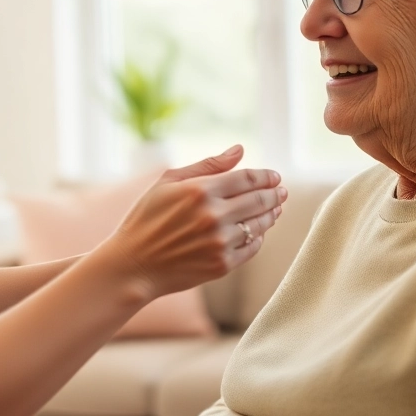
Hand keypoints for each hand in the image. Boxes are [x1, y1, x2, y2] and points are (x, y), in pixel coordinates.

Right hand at [100, 145, 285, 297]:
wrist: (133, 265)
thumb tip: (240, 149)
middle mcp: (213, 216)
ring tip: (274, 210)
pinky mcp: (222, 265)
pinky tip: (256, 232)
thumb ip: (208, 165)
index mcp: (200, 191)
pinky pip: (252, 248)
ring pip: (259, 225)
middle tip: (281, 192)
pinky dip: (258, 238)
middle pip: (258, 200)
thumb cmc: (146, 218)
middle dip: (274, 194)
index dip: (266, 176)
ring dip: (271, 215)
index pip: (247, 179)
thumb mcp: (168, 182)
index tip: (275, 177)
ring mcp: (219, 243)